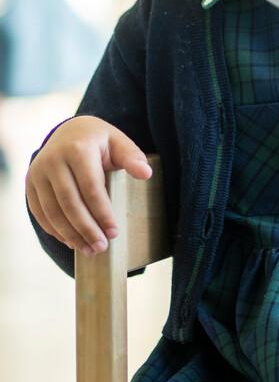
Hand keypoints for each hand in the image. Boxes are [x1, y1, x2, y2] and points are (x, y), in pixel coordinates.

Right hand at [25, 116, 151, 256]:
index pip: (91, 187)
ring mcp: (37, 172)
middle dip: (86, 228)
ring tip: (89, 249)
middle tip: (101, 247)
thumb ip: (132, 157)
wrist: (69, 131)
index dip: (102, 213)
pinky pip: (39, 212)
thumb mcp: (118, 142)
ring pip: (52, 211)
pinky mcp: (30, 183)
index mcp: (78, 149)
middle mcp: (53, 160)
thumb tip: (146, 174)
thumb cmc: (99, 141)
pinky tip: (71, 241)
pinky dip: (54, 230)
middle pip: (70, 202)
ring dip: (70, 234)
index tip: (114, 232)